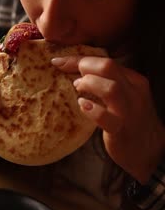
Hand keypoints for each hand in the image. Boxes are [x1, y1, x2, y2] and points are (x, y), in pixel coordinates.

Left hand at [52, 56, 164, 182]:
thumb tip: (74, 72)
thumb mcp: (123, 96)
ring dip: (88, 84)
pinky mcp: (121, 129)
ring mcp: (128, 110)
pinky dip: (91, 109)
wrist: (149, 150)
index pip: (106, 61)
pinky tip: (83, 106)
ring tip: (77, 88)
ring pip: (110, 88)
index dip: (79, 59)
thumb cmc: (129, 121)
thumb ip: (106, 83)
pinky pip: (105, 117)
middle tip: (69, 76)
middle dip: (82, 65)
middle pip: (108, 67)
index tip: (59, 61)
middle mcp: (133, 91)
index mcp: (133, 80)